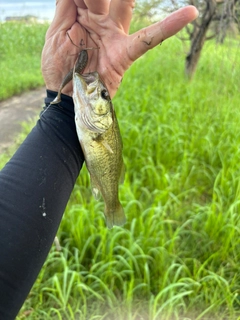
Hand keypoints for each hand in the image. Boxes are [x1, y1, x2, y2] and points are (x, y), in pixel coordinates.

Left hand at [42, 0, 197, 97]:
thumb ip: (65, 7)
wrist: (65, 97)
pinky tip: (190, 13)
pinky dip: (168, 27)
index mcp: (83, 15)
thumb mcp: (56, 34)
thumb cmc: (58, 68)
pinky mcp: (125, 54)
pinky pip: (148, 39)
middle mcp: (101, 21)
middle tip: (98, 1)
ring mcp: (115, 36)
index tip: (84, 0)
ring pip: (125, 6)